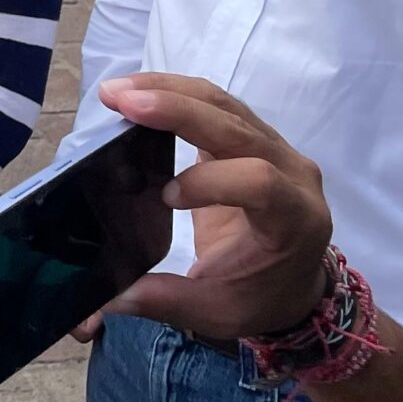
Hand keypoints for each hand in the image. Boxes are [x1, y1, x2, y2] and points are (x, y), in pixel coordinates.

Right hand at [98, 74, 332, 340]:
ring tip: (117, 91)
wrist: (295, 282)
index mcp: (294, 219)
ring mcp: (277, 148)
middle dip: (177, 110)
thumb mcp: (216, 311)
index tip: (165, 197)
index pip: (260, 181)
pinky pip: (218, 105)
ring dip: (170, 91)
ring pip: (225, 105)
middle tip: (121, 102)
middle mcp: (295, 173)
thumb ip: (165, 301)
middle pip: (238, 126)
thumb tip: (107, 299)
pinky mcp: (254, 136)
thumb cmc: (260, 297)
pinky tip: (138, 92)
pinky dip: (176, 93)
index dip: (209, 180)